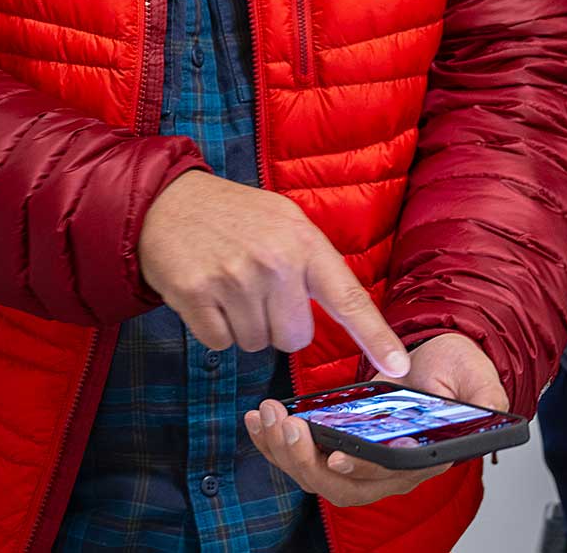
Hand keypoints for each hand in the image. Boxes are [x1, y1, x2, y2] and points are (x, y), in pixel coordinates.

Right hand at [138, 171, 410, 375]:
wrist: (167, 201)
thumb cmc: (234, 218)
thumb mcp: (284, 222)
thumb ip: (313, 264)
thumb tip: (348, 315)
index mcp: (303, 242)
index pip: (349, 298)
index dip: (376, 336)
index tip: (399, 366)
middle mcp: (274, 261)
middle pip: (294, 338)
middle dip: (276, 325)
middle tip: (255, 289)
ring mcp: (234, 278)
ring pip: (256, 344)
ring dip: (242, 325)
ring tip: (227, 284)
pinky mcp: (195, 294)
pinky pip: (220, 343)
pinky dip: (212, 328)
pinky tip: (205, 293)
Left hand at [245, 333, 505, 508]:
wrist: (437, 363)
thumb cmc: (455, 372)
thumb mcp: (477, 377)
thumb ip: (484, 396)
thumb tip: (487, 412)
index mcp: (424, 458)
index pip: (389, 475)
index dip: (362, 470)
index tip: (338, 454)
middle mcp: (390, 471)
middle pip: (343, 486)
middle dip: (307, 461)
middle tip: (286, 425)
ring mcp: (362, 464)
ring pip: (316, 476)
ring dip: (284, 452)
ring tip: (268, 417)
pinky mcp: (339, 448)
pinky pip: (303, 457)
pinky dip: (277, 442)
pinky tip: (261, 420)